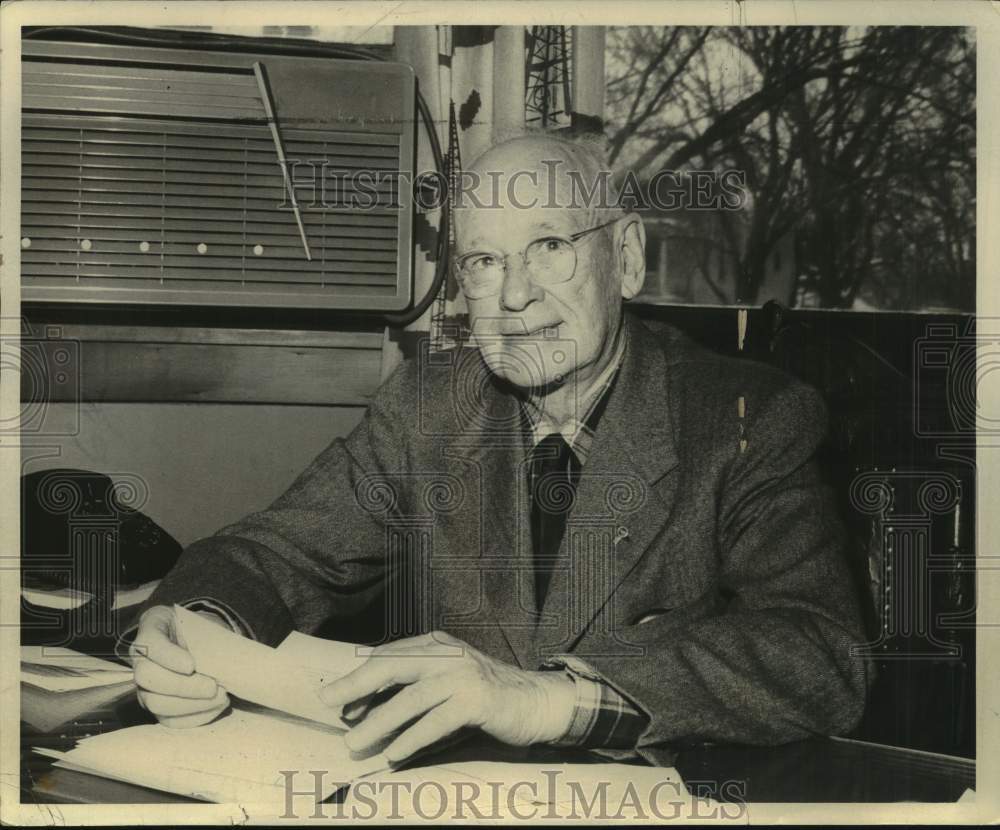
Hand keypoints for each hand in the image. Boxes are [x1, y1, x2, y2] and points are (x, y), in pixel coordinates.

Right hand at [130, 605, 229, 727]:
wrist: (203, 643)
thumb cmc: (202, 630)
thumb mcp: (206, 622)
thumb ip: (210, 636)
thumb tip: (225, 659)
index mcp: (152, 629)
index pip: (150, 644)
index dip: (168, 657)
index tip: (192, 666)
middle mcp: (141, 660)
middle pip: (148, 678)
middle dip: (182, 687)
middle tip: (213, 687)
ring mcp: (146, 687)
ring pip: (156, 703)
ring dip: (192, 705)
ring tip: (221, 697)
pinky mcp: (159, 708)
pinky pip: (170, 720)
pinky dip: (196, 716)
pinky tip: (217, 706)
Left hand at [318, 631, 575, 763]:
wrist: (538, 701)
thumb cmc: (486, 697)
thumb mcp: (446, 685)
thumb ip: (412, 690)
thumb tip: (362, 710)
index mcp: (437, 645)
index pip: (389, 656)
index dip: (359, 676)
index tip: (333, 695)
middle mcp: (449, 654)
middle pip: (393, 665)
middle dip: (357, 684)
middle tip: (329, 702)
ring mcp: (464, 675)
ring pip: (412, 697)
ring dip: (379, 722)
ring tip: (354, 742)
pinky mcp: (478, 699)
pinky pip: (437, 720)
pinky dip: (413, 738)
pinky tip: (395, 753)